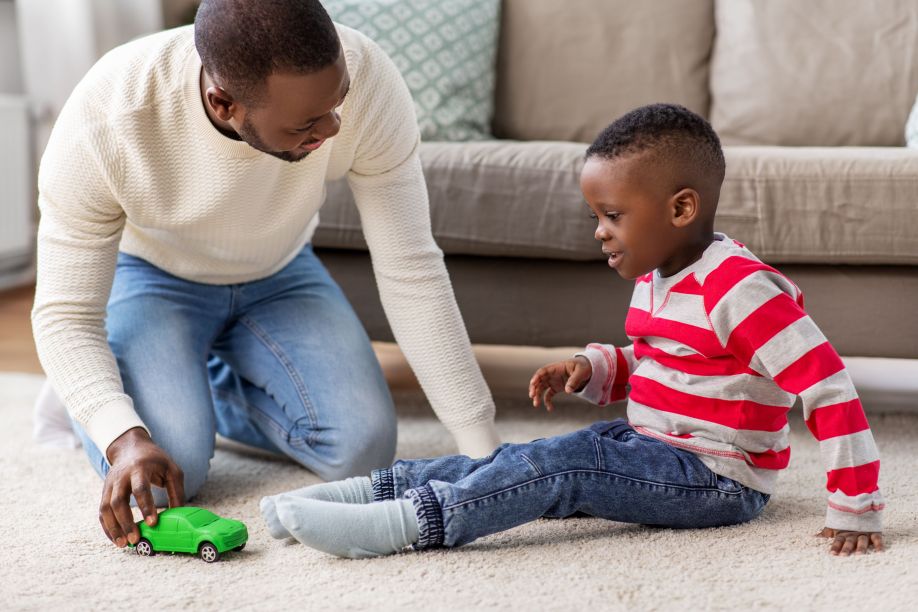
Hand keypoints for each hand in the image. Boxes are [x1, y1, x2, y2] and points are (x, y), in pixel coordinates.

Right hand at [99, 427, 184, 547]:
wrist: (130, 447)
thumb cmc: (155, 460)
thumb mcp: (171, 469)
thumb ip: (177, 491)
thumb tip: (179, 515)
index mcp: (140, 468)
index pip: (141, 488)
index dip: (146, 506)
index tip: (152, 523)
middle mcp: (121, 477)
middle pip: (118, 501)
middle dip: (126, 522)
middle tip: (135, 539)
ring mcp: (110, 485)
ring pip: (105, 509)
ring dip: (113, 528)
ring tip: (124, 544)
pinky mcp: (104, 492)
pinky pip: (101, 512)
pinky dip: (107, 527)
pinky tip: (116, 539)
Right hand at [529, 357, 592, 411]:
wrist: (588, 370)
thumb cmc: (584, 367)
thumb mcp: (581, 372)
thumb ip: (574, 380)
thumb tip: (568, 391)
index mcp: (556, 368)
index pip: (543, 371)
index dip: (536, 377)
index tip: (532, 383)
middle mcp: (552, 375)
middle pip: (539, 381)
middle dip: (534, 388)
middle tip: (532, 396)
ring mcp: (553, 381)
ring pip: (541, 388)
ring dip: (537, 396)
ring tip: (536, 405)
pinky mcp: (556, 388)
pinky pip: (549, 395)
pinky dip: (547, 402)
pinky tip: (550, 409)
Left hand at [818, 527, 884, 555]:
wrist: (858, 505)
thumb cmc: (844, 521)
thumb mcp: (834, 527)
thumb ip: (825, 533)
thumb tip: (812, 537)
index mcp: (842, 533)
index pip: (837, 541)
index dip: (835, 546)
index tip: (832, 554)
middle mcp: (852, 534)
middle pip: (849, 542)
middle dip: (846, 548)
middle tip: (843, 556)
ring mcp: (863, 532)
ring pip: (862, 540)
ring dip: (860, 547)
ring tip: (859, 555)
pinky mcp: (873, 531)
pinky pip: (877, 538)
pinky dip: (879, 544)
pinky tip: (880, 551)